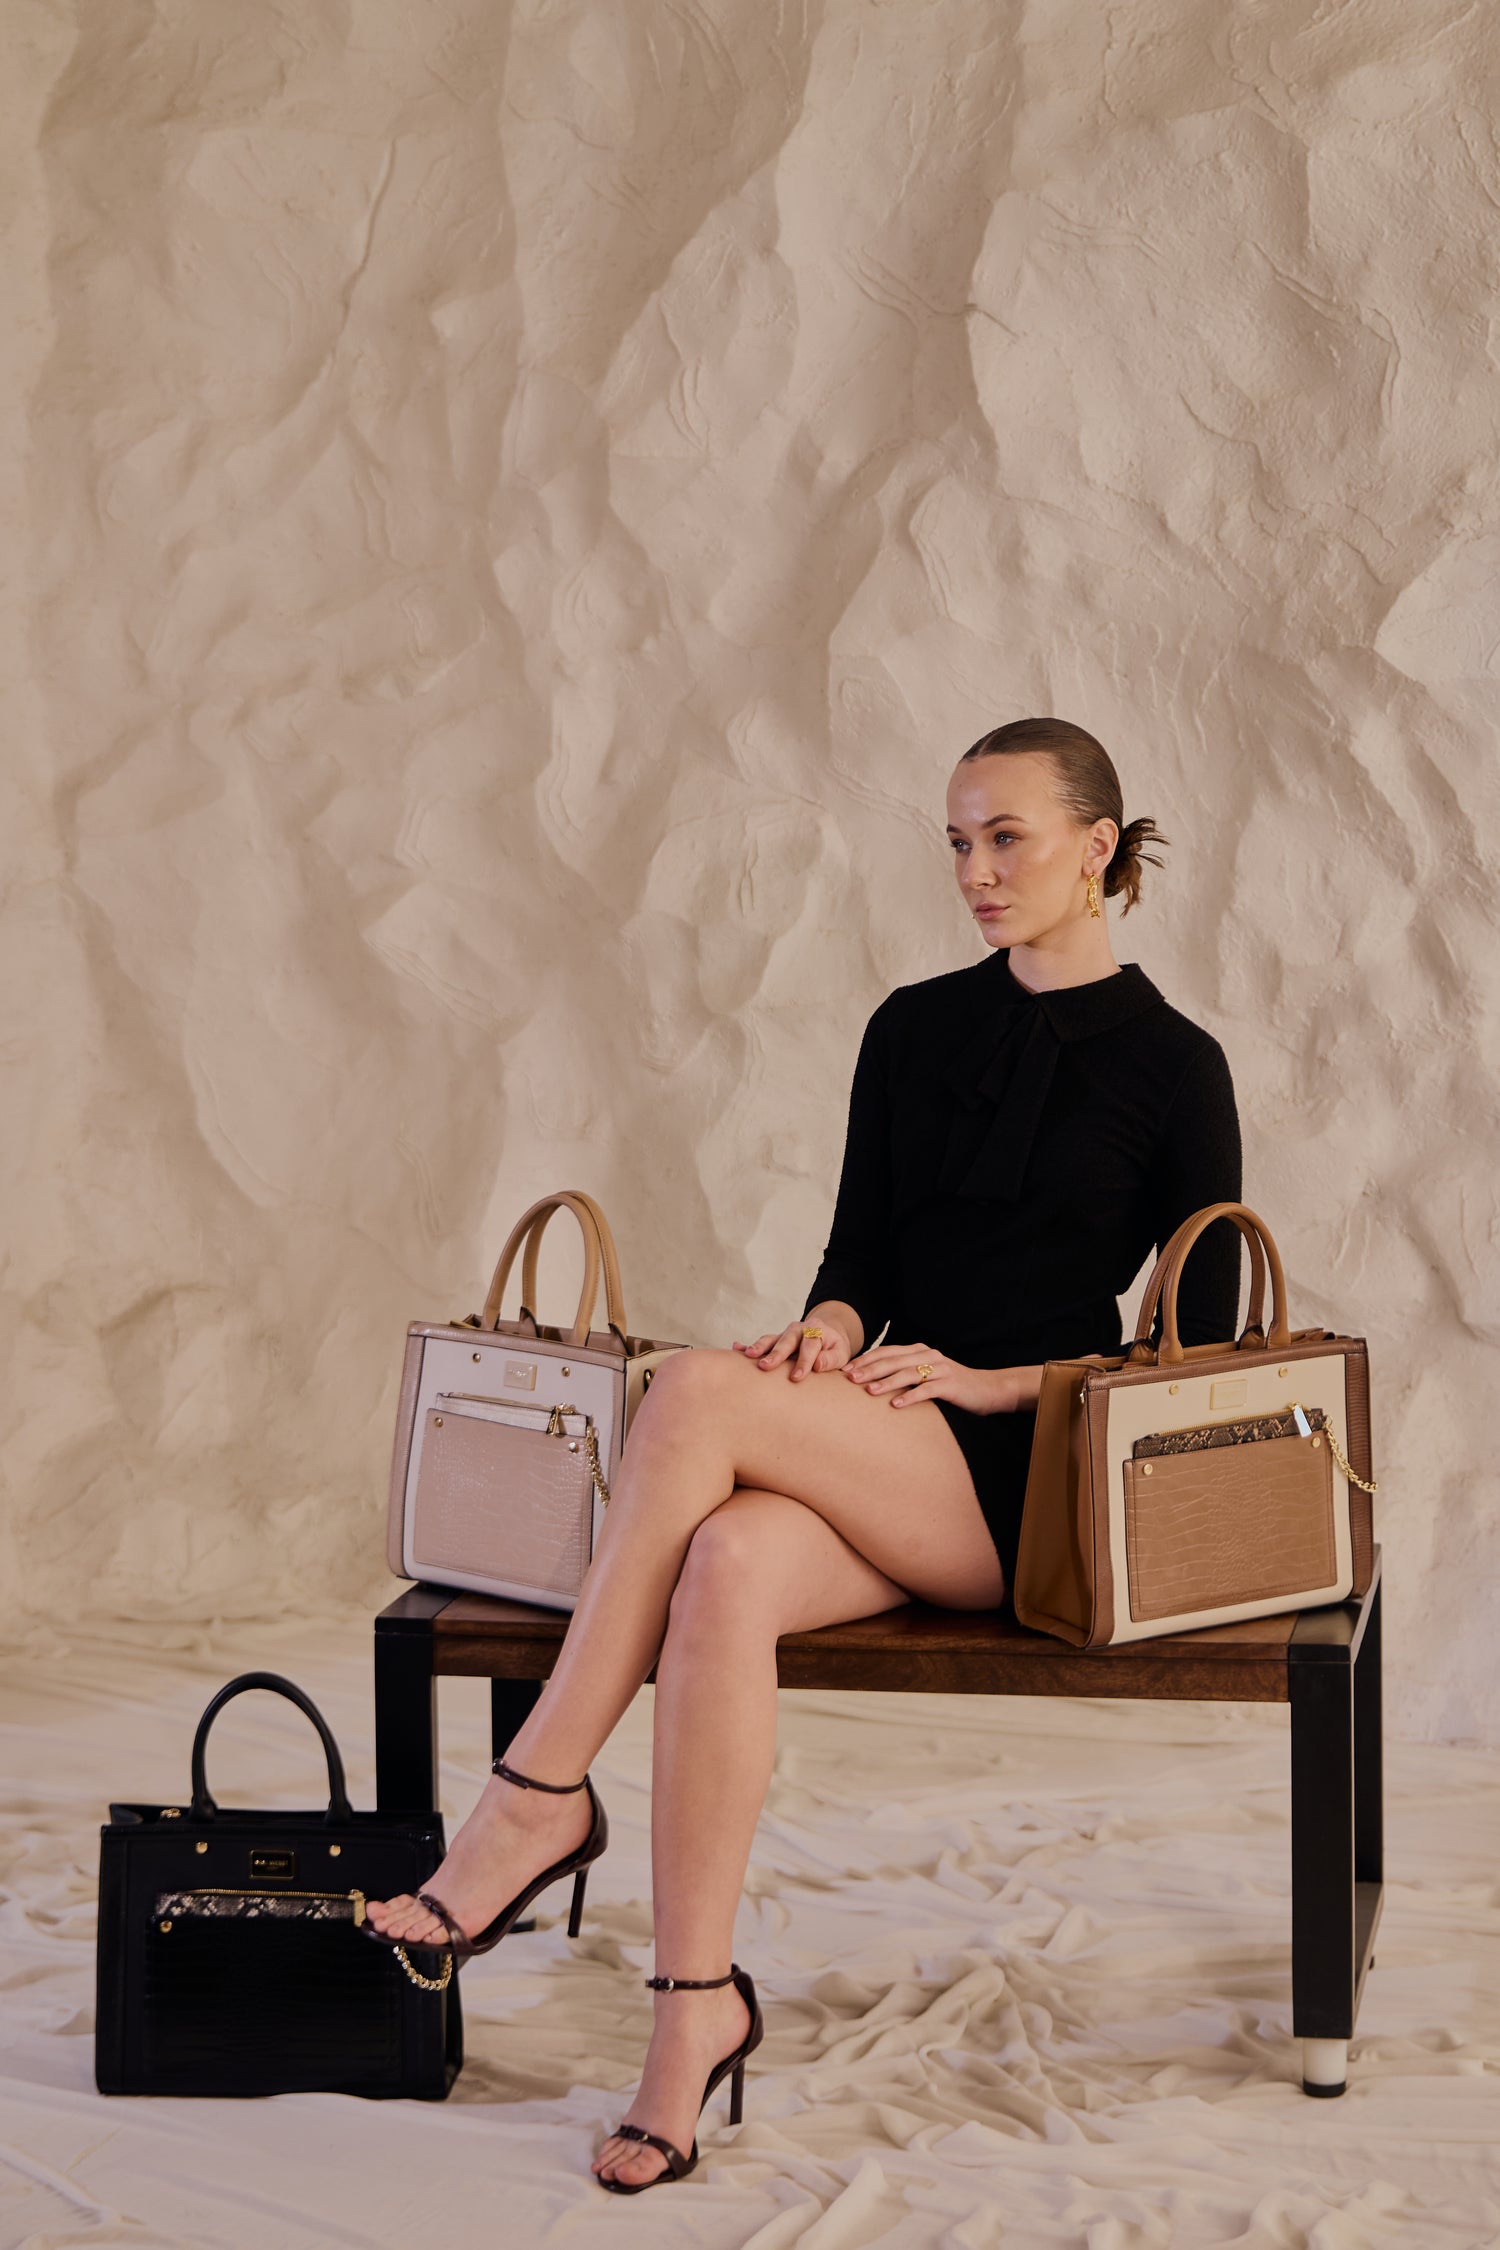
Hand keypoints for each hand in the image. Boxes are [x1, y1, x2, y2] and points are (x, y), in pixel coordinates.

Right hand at [733, 1315, 855, 1382]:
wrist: (827, 1336)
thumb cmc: (834, 1349)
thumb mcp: (841, 1353)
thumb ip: (831, 1359)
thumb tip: (817, 1365)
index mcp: (817, 1330)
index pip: (809, 1346)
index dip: (803, 1361)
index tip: (797, 1377)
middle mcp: (798, 1329)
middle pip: (786, 1341)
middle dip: (776, 1354)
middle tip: (766, 1366)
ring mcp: (784, 1334)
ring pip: (770, 1339)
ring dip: (759, 1347)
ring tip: (750, 1356)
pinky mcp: (775, 1341)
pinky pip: (761, 1343)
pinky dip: (748, 1346)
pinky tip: (736, 1348)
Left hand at [842, 1344, 1025, 1413]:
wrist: (988, 1389)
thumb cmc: (952, 1385)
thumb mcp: (927, 1375)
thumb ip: (906, 1373)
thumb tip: (874, 1381)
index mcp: (920, 1351)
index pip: (887, 1352)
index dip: (866, 1360)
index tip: (846, 1370)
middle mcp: (928, 1356)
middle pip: (893, 1361)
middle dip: (869, 1369)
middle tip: (850, 1379)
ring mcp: (940, 1369)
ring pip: (907, 1373)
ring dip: (886, 1382)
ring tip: (868, 1391)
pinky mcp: (950, 1384)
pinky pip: (926, 1390)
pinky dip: (909, 1396)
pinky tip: (895, 1405)